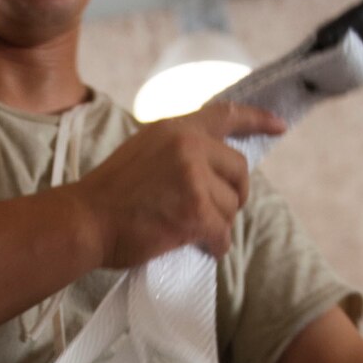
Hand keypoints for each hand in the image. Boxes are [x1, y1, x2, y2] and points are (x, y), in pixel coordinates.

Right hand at [74, 102, 287, 266]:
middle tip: (213, 212)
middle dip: (232, 195)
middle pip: (239, 171)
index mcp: (175, 128)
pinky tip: (201, 247)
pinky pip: (223, 233)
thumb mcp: (145, 151)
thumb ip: (180, 152)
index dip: (257, 120)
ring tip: (186, 228)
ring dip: (216, 223)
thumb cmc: (110, 195)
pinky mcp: (195, 211)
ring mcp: (193, 177)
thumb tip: (218, 171)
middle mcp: (188, 145)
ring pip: (231, 206)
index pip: (226, 115)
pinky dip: (215, 245)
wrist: (84, 220)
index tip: (279, 127)